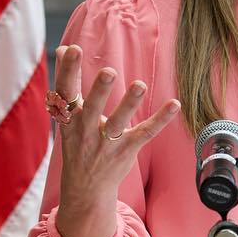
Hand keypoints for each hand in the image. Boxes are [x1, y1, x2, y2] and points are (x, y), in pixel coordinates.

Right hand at [49, 44, 179, 236]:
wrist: (85, 188)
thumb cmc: (77, 142)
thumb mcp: (66, 116)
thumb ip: (67, 83)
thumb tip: (62, 48)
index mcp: (68, 119)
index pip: (65, 92)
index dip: (67, 71)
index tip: (71, 49)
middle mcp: (86, 130)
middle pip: (91, 108)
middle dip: (99, 90)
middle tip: (109, 72)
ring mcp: (107, 142)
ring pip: (118, 122)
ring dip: (129, 104)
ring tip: (140, 85)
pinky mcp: (127, 150)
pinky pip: (145, 133)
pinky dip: (160, 119)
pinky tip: (174, 104)